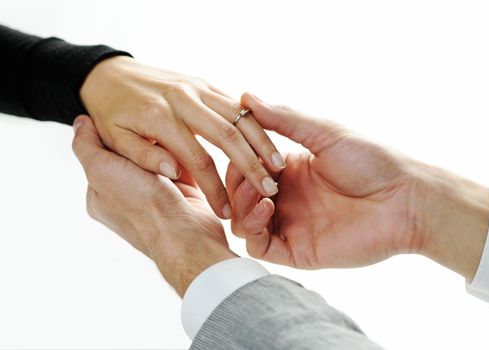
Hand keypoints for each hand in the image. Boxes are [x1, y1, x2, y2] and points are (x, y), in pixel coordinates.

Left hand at [72, 115, 235, 296]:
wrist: (187, 235)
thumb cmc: (143, 206)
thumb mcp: (102, 171)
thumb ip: (86, 147)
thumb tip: (80, 122)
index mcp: (101, 195)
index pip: (102, 153)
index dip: (112, 134)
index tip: (122, 117)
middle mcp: (127, 196)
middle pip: (132, 154)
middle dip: (142, 142)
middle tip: (151, 126)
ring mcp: (155, 196)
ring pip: (158, 159)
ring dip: (165, 149)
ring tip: (171, 135)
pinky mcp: (182, 194)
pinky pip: (181, 167)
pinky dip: (184, 157)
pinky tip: (187, 146)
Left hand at [80, 56, 283, 218]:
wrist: (109, 76)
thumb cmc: (111, 116)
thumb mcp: (114, 142)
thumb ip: (142, 157)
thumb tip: (175, 170)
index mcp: (159, 117)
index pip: (197, 159)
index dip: (214, 188)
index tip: (226, 212)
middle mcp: (182, 99)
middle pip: (227, 134)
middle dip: (251, 164)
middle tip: (270, 188)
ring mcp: (196, 88)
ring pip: (239, 116)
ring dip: (261, 142)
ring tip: (277, 167)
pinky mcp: (205, 84)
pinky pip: (236, 104)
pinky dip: (254, 123)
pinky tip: (265, 142)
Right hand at [227, 93, 488, 279]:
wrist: (404, 200)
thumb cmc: (371, 162)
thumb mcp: (324, 133)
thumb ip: (284, 120)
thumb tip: (246, 98)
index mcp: (290, 170)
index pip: (246, 167)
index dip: (237, 160)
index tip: (239, 149)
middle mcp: (286, 197)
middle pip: (240, 196)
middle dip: (236, 184)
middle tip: (247, 175)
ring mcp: (289, 224)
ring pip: (243, 222)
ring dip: (241, 206)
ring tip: (258, 192)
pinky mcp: (296, 250)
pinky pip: (259, 246)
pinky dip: (252, 229)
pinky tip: (266, 208)